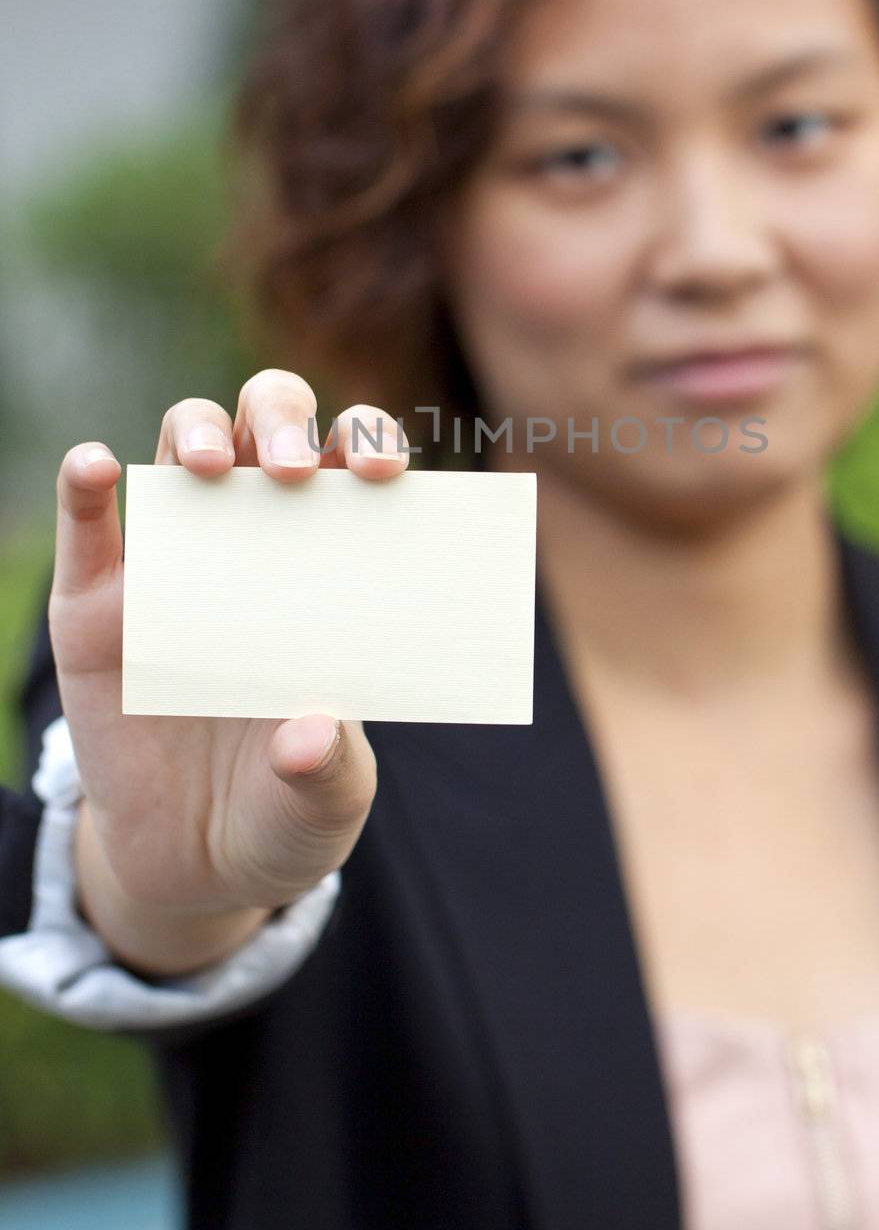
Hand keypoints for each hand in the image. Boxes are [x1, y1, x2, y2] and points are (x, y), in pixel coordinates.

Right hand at [50, 370, 406, 975]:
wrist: (197, 867)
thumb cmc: (286, 807)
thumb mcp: (324, 803)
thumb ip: (327, 771)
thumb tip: (307, 736)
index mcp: (334, 561)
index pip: (352, 465)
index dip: (369, 443)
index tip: (382, 473)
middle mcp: (258, 537)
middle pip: (267, 424)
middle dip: (284, 421)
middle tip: (294, 472)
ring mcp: (175, 563)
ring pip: (183, 442)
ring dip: (197, 432)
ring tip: (210, 467)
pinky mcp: (96, 606)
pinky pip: (87, 528)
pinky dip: (86, 485)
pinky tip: (96, 467)